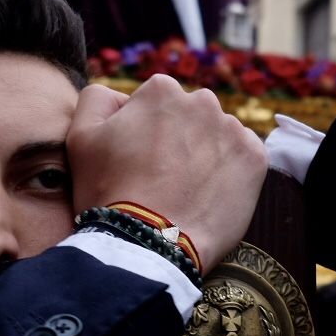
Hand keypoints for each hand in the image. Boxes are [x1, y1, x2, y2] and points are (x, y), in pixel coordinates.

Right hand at [68, 76, 267, 269]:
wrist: (149, 244)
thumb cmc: (109, 192)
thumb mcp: (80, 137)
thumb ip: (97, 99)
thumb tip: (121, 96)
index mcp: (162, 90)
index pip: (155, 103)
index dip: (143, 132)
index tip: (137, 160)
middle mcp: (203, 101)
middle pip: (190, 116)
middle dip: (179, 138)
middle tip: (161, 178)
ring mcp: (233, 130)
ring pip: (218, 136)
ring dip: (205, 155)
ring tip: (185, 191)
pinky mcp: (255, 160)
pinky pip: (243, 157)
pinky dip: (230, 173)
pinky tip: (208, 195)